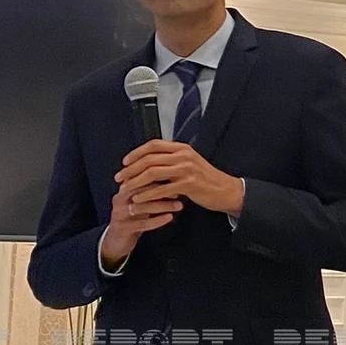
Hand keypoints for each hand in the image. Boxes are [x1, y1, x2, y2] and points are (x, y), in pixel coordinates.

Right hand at [100, 165, 183, 267]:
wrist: (116, 240)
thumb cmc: (133, 216)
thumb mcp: (140, 200)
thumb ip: (152, 188)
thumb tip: (174, 176)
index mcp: (124, 188)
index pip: (141, 176)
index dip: (160, 175)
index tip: (177, 176)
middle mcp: (120, 198)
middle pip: (141, 189)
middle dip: (163, 189)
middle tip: (180, 190)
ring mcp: (120, 213)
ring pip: (142, 206)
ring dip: (163, 205)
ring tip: (179, 205)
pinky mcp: (123, 229)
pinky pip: (142, 224)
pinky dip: (157, 220)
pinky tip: (169, 217)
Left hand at [115, 141, 244, 221]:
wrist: (225, 190)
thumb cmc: (206, 179)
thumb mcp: (189, 163)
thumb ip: (171, 160)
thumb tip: (150, 162)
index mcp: (181, 148)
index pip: (153, 145)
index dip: (136, 153)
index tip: (125, 162)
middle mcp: (183, 155)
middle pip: (150, 158)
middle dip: (131, 169)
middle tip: (119, 177)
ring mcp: (186, 169)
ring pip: (153, 172)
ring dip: (136, 181)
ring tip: (125, 189)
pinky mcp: (188, 184)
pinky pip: (162, 189)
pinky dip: (148, 194)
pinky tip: (139, 199)